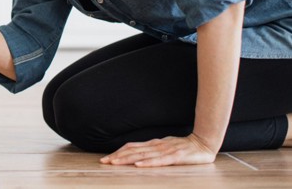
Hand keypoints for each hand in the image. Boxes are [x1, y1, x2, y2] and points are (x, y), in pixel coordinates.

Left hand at [99, 134, 216, 166]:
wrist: (204, 143)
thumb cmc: (183, 147)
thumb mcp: (164, 147)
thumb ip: (152, 151)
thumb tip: (137, 155)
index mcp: (153, 144)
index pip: (131, 147)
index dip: (118, 153)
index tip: (106, 159)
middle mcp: (156, 145)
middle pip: (133, 151)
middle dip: (118, 157)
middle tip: (104, 162)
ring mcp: (165, 150)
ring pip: (143, 155)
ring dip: (127, 160)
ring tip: (115, 163)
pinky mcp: (175, 157)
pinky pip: (160, 161)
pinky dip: (148, 163)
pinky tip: (139, 165)